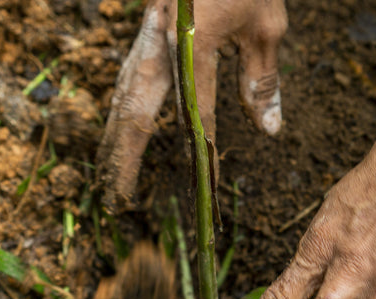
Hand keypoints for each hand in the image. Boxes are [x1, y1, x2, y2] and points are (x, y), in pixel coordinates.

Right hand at [96, 0, 287, 209]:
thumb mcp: (266, 24)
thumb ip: (262, 78)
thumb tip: (267, 131)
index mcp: (193, 42)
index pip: (198, 115)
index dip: (203, 156)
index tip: (207, 191)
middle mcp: (160, 41)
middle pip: (135, 110)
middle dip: (125, 156)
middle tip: (117, 197)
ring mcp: (147, 33)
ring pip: (123, 93)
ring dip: (115, 136)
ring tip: (109, 174)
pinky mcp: (146, 28)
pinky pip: (128, 77)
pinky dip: (122, 108)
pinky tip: (122, 128)